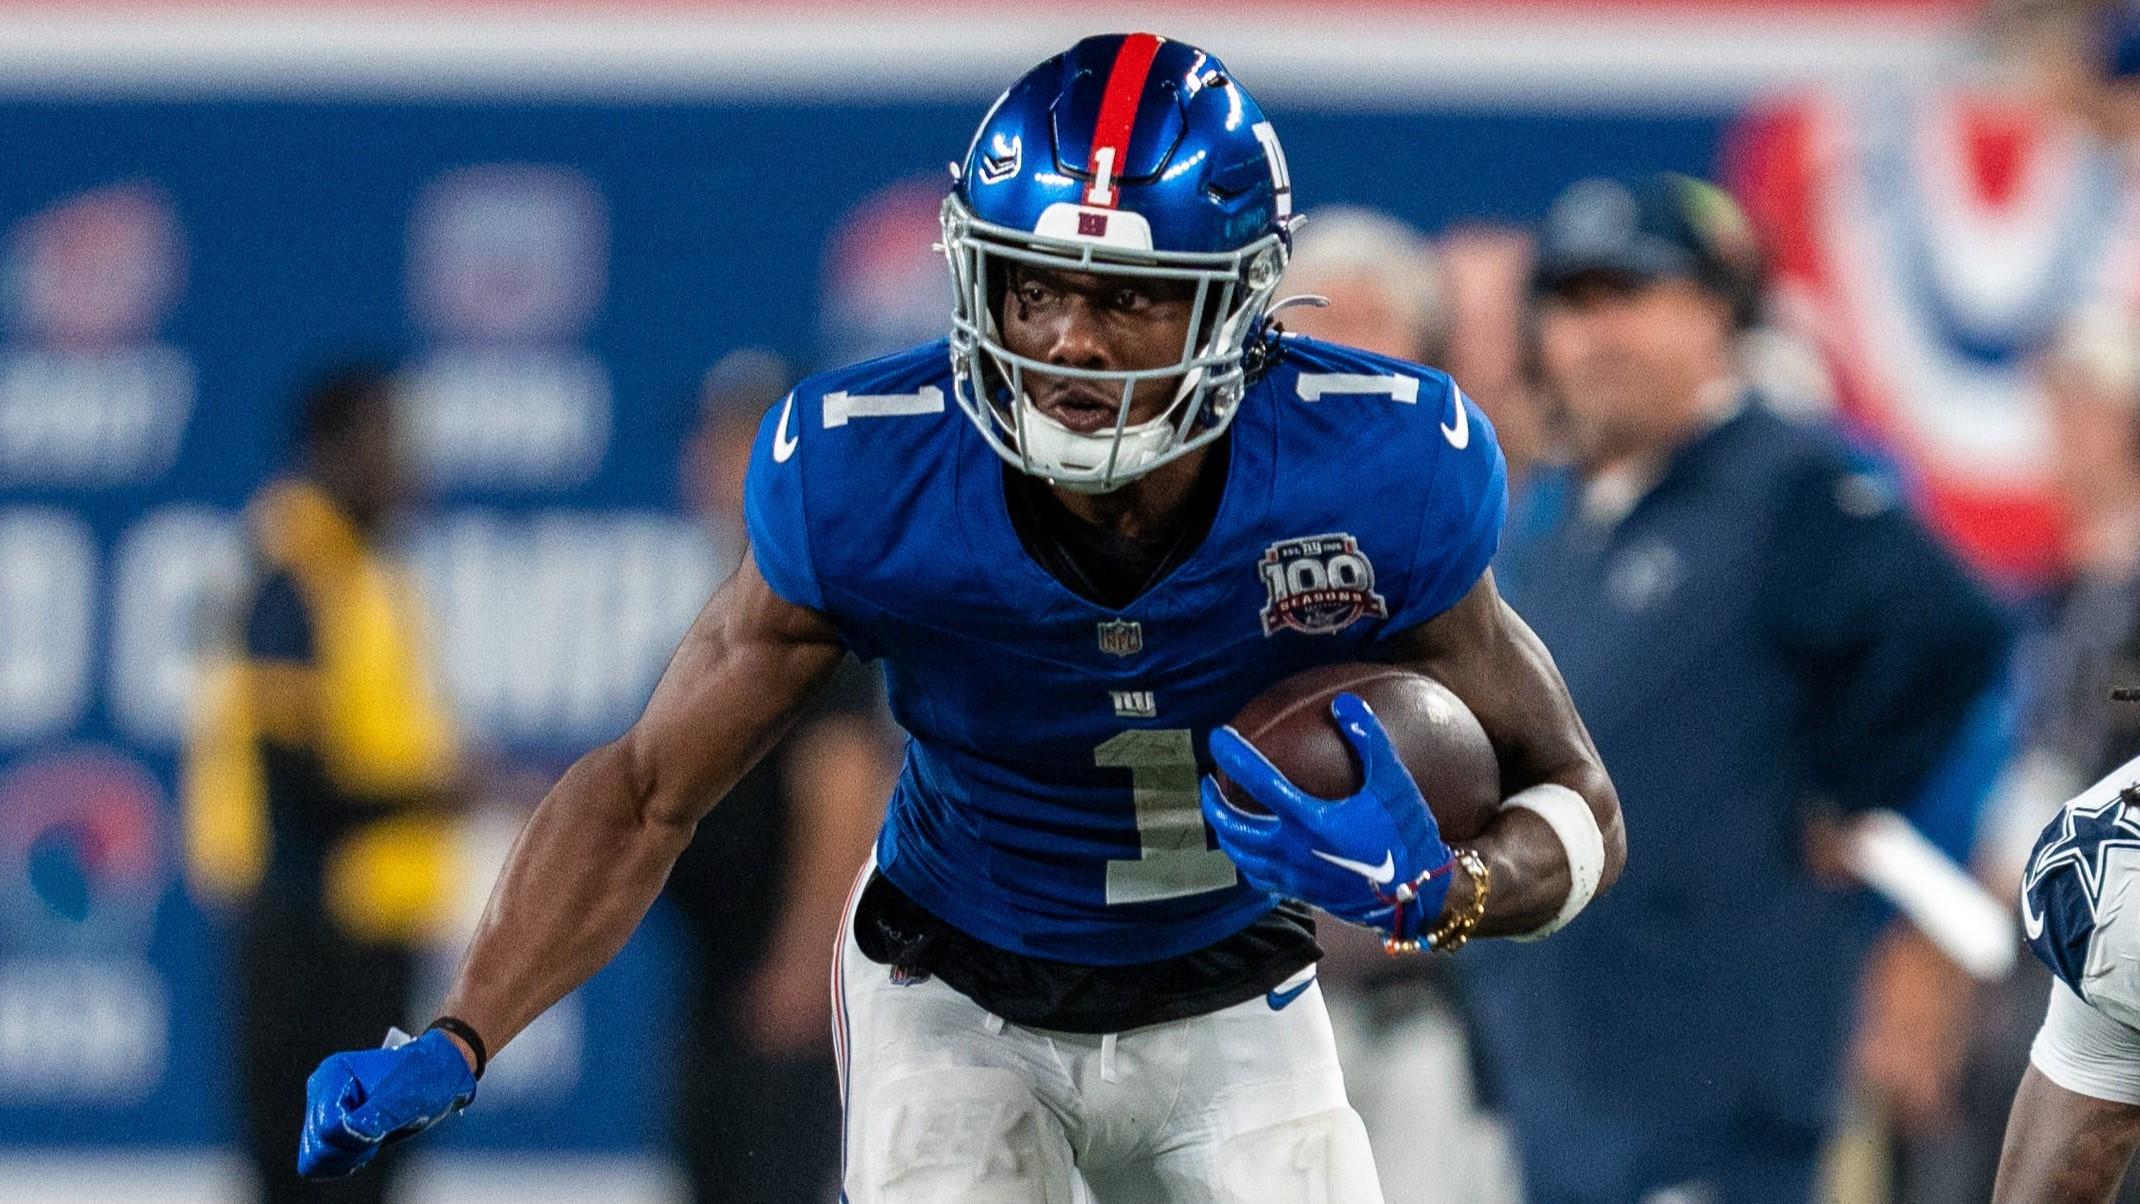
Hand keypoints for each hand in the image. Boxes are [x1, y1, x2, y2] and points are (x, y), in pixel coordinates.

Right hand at [297, 1028, 476, 1178]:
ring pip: (319, 1156)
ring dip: (350, 1154)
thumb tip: (350, 1132)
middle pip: (319, 1144)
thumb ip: (373, 1117)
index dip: (354, 1136)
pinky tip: (370, 1142)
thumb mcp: (403, 1098)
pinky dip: (349, 1158)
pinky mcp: (334, 1126)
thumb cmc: (424, 1077)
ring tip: (377, 1134)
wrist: (440, 1074)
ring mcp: (327, 1109)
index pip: (326, 1128)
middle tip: (380, 1131)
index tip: (380, 1124)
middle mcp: (323, 1091)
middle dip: (351, 1147)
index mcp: (333, 1074)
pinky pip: (325, 1160)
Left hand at [1201, 692, 1455, 937]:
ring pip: (1239, 854)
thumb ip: (1369, 739)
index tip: (1218, 736)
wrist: (1418, 897)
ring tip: (1220, 810)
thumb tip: (1343, 702)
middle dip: (1212, 800)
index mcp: (1310, 819)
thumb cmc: (1407, 836)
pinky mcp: (1300, 892)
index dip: (1233, 754)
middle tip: (1208, 779)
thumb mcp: (1394, 782)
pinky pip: (1258, 876)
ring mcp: (1293, 874)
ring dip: (1223, 829)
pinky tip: (1250, 848)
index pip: (1257, 780)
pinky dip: (1244, 859)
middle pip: (1232, 824)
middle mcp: (1292, 849)